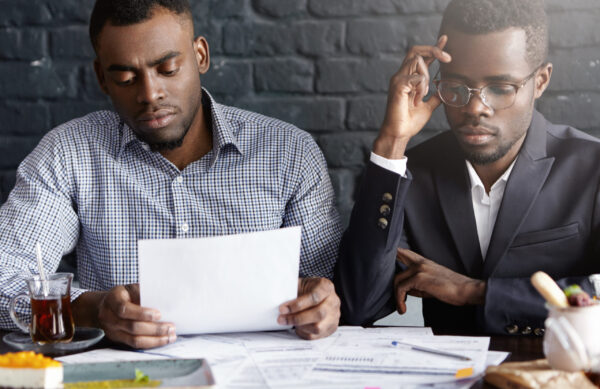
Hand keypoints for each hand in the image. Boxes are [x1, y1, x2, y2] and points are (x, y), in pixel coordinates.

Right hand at [72, 284, 175, 348]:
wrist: (106, 304)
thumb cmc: (125, 294)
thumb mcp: (132, 288)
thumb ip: (143, 294)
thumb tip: (164, 302)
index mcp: (112, 299)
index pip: (124, 309)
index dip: (142, 313)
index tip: (159, 314)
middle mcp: (108, 316)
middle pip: (132, 327)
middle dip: (154, 329)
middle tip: (171, 327)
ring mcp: (111, 330)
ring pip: (134, 340)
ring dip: (155, 339)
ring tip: (170, 336)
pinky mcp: (116, 340)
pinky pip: (134, 345)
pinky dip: (150, 343)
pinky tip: (162, 340)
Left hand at [278, 277, 339, 339]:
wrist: (316, 295)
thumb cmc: (306, 289)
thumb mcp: (299, 284)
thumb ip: (290, 289)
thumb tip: (274, 295)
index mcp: (326, 287)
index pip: (314, 297)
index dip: (297, 304)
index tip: (282, 308)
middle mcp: (333, 301)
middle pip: (318, 314)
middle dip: (297, 318)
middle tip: (281, 319)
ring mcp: (334, 316)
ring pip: (318, 327)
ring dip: (299, 326)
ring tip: (288, 322)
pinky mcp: (331, 328)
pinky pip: (316, 336)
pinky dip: (303, 333)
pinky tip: (296, 327)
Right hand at [373, 36, 451, 158]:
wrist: (399, 134)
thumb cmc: (409, 122)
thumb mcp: (428, 107)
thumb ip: (435, 97)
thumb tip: (445, 92)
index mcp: (408, 79)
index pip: (420, 56)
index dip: (433, 47)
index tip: (445, 39)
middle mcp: (401, 76)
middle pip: (416, 50)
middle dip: (433, 50)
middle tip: (448, 58)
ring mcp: (398, 80)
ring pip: (417, 61)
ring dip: (426, 76)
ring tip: (422, 95)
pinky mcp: (398, 86)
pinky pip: (416, 77)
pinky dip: (421, 87)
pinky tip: (417, 99)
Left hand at [394, 248, 485, 313]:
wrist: (466, 290)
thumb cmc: (452, 289)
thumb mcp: (431, 285)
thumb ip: (417, 285)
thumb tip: (405, 291)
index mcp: (424, 262)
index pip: (404, 253)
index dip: (393, 254)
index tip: (384, 259)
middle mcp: (420, 262)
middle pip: (396, 260)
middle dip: (387, 271)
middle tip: (387, 287)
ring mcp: (419, 268)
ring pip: (397, 279)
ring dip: (396, 295)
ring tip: (401, 307)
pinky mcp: (419, 278)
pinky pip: (401, 288)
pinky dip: (399, 300)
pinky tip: (403, 308)